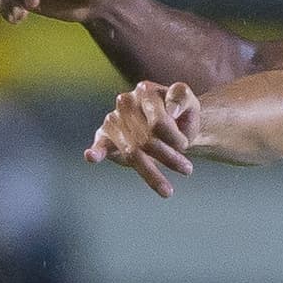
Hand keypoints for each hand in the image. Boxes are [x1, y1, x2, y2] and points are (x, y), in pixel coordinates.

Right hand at [85, 82, 200, 197]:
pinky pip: (100, 145)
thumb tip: (171, 111)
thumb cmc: (181, 114)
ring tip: (168, 192)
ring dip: (152, 174)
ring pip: (132, 152)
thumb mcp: (189, 100)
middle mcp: (126, 102)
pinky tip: (92, 156)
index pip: (158, 123)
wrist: (175, 125)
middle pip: (146, 140)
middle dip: (169, 158)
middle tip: (187, 169)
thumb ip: (181, 97)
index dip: (175, 139)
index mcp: (145, 91)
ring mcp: (114, 120)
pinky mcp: (106, 137)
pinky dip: (96, 152)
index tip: (185, 145)